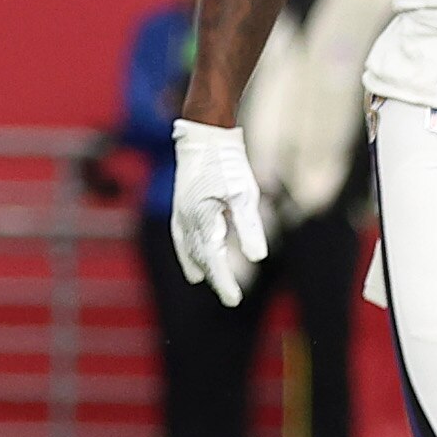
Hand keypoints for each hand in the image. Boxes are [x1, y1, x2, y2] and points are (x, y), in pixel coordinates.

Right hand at [169, 120, 268, 305]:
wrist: (203, 135)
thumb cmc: (227, 163)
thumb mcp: (244, 195)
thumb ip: (249, 227)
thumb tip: (257, 257)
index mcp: (202, 220)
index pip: (213, 261)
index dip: (224, 282)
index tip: (234, 300)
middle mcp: (186, 220)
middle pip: (199, 257)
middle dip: (213, 277)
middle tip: (229, 296)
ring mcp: (180, 212)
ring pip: (187, 248)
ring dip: (197, 265)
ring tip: (201, 279)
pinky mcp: (180, 204)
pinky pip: (180, 235)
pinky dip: (186, 249)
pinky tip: (191, 251)